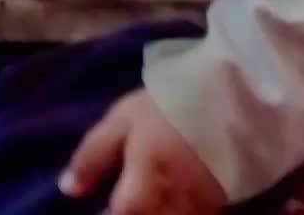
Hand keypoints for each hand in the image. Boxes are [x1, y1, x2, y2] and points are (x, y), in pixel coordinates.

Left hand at [60, 91, 226, 214]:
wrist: (234, 99)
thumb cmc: (170, 106)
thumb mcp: (123, 120)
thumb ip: (93, 156)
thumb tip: (68, 189)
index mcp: (136, 200)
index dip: (105, 214)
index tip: (103, 204)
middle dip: (131, 212)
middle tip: (129, 194)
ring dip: (153, 212)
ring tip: (146, 197)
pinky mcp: (215, 211)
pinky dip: (178, 213)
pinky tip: (170, 201)